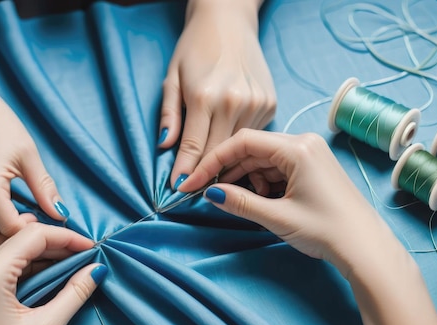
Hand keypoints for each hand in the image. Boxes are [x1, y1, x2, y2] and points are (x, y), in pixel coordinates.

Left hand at [0, 223, 103, 324]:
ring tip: (72, 264)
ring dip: (42, 256)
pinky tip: (48, 274)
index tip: (91, 248)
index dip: (66, 238)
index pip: (32, 237)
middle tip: (85, 257)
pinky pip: (0, 265)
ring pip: (11, 251)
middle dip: (56, 246)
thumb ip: (74, 292)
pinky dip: (26, 267)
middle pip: (20, 241)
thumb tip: (96, 269)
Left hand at [159, 0, 275, 189]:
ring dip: (226, 163)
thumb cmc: (195, 49)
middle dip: (204, 175)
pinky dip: (241, 144)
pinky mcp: (270, 105)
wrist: (229, 21)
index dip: (186, 172)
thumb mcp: (172, 78)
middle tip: (193, 190)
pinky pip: (253, 135)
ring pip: (238, 149)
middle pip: (218, 153)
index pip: (194, 147)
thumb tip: (166, 147)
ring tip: (214, 175)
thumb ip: (169, 116)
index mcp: (205, 96)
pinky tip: (232, 143)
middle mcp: (234, 102)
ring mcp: (256, 104)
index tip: (178, 190)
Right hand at [177, 130, 391, 275]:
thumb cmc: (325, 230)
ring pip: (263, 160)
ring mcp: (310, 154)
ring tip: (241, 203)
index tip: (192, 182)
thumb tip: (210, 193)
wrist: (365, 249)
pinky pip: (277, 168)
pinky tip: (261, 201)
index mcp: (297, 148)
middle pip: (252, 149)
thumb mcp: (276, 217)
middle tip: (207, 193)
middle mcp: (304, 143)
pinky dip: (263, 183)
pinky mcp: (312, 167)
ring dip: (246, 179)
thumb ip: (240, 202)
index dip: (212, 162)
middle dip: (228, 172)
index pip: (242, 143)